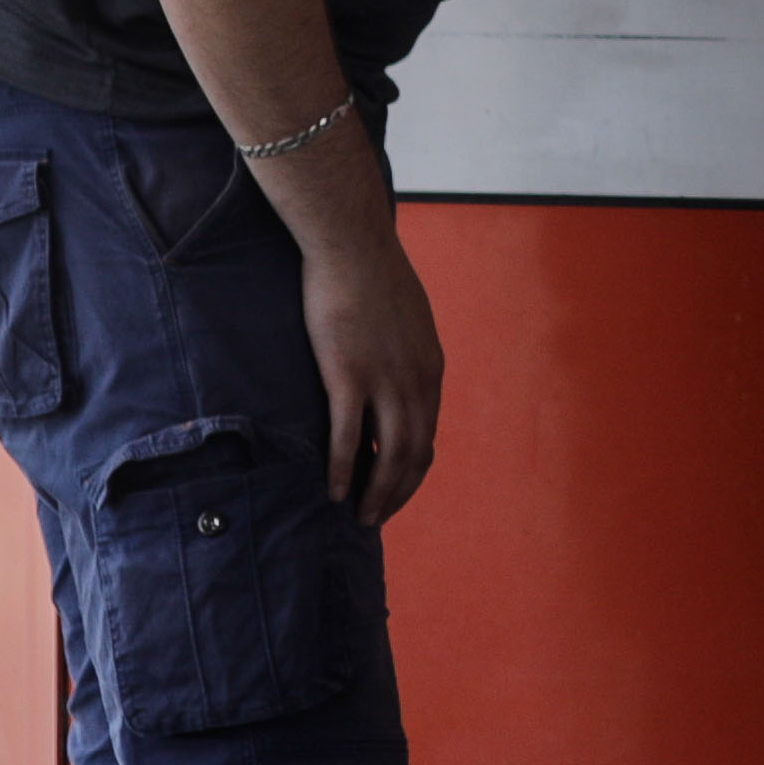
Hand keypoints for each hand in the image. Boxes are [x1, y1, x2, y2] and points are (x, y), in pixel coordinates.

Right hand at [302, 232, 446, 521]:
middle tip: (377, 518)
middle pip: (413, 454)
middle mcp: (415, 382)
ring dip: (375, 493)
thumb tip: (394, 374)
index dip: (411, 470)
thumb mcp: (406, 321)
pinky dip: (343, 470)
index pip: (427, 435)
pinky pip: (349, 437)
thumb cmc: (372, 277)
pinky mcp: (348, 376)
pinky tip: (333, 490)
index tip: (395, 491)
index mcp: (430, 371)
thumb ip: (404, 354)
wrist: (352, 245)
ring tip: (360, 515)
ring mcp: (384, 381)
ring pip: (387, 455)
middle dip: (397, 493)